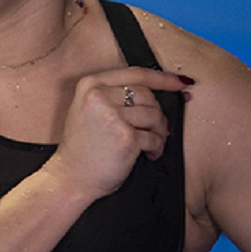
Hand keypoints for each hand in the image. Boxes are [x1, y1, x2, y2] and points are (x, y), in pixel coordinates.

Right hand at [45, 67, 190, 199]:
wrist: (70, 177)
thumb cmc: (84, 147)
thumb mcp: (90, 108)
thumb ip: (115, 94)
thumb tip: (160, 89)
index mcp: (91, 84)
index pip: (136, 73)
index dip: (162, 78)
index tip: (180, 82)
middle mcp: (99, 95)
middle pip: (148, 95)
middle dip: (156, 114)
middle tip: (154, 130)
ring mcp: (112, 116)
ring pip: (154, 115)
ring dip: (159, 132)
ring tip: (151, 143)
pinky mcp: (125, 137)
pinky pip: (154, 138)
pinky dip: (157, 147)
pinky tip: (149, 154)